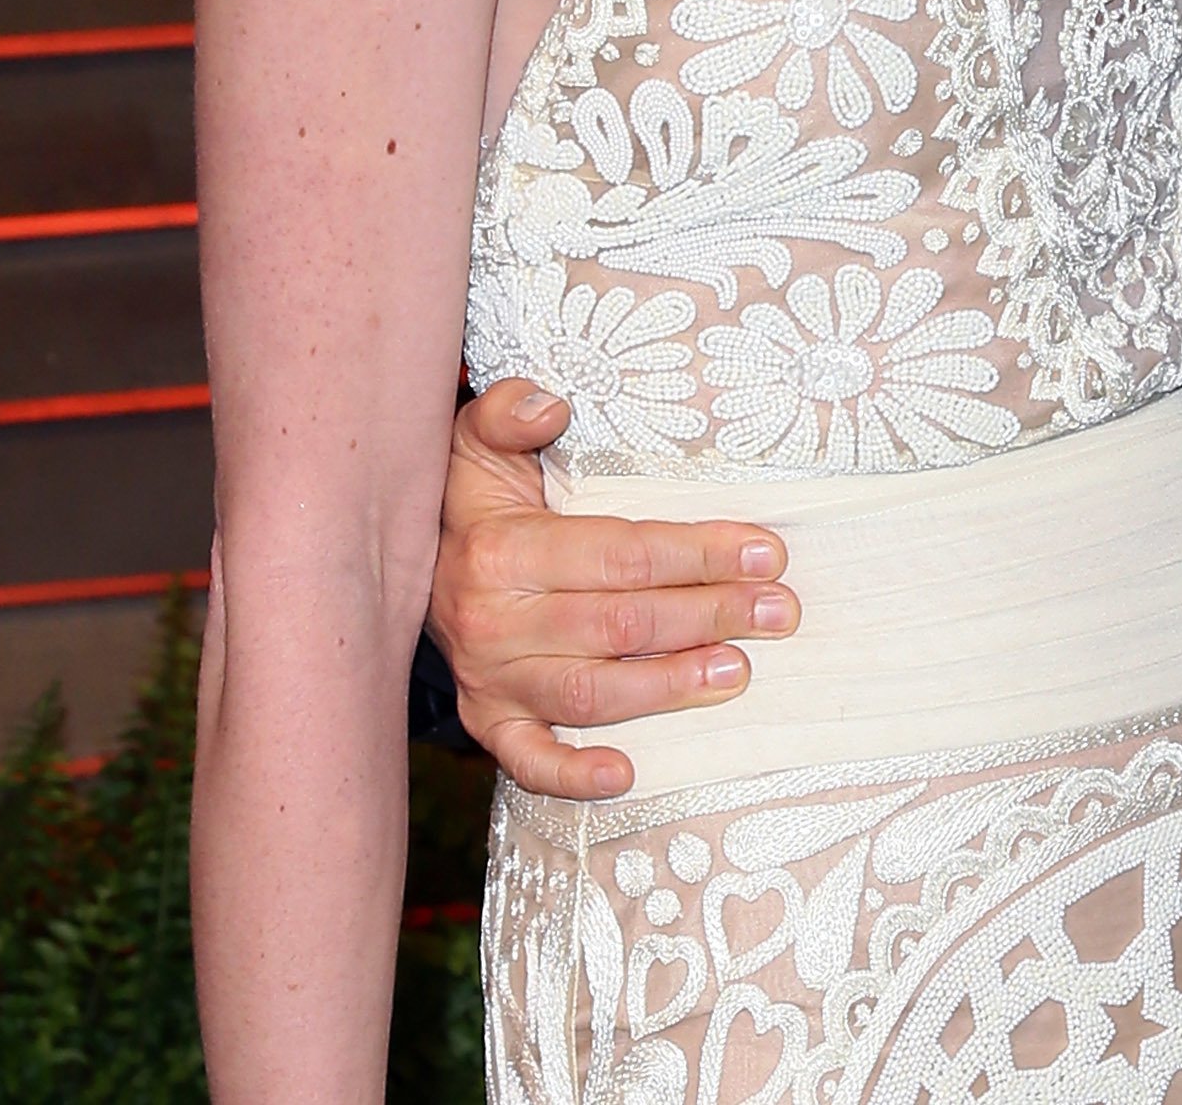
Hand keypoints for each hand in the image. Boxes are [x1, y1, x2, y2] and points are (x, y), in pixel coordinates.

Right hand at [426, 380, 797, 798]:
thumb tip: (551, 405)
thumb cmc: (470, 498)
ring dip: (669, 686)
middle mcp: (493, 621)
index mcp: (503, 549)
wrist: (402, 565)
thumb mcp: (477, 439)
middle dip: (709, 615)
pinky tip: (629, 774)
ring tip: (737, 672)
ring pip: (591, 693)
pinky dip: (574, 775)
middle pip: (621, 624)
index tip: (766, 552)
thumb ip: (509, 412)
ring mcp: (489, 679)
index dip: (698, 554)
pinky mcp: (486, 721)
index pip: (622, 554)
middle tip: (779, 612)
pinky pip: (528, 760)